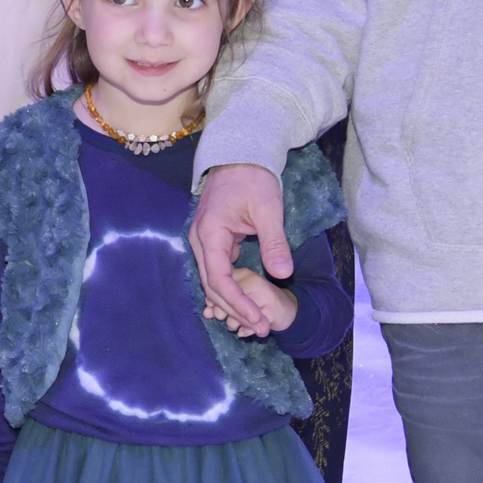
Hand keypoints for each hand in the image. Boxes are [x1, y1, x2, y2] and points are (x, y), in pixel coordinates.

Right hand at [191, 163, 292, 336]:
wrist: (239, 155)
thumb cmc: (253, 179)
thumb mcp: (269, 209)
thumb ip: (274, 243)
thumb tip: (283, 274)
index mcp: (210, 234)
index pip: (219, 280)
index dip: (238, 304)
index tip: (258, 319)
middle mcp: (199, 241)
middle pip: (211, 287)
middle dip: (235, 310)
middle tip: (261, 328)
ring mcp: (202, 241)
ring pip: (212, 282)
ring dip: (231, 303)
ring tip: (255, 321)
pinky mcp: (211, 241)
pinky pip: (216, 272)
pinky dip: (229, 290)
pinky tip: (245, 303)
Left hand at [213, 275, 298, 339]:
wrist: (287, 310)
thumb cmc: (257, 304)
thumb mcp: (237, 299)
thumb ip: (219, 302)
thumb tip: (206, 312)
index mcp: (242, 274)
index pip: (218, 287)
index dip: (213, 302)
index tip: (213, 311)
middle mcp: (253, 279)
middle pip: (226, 300)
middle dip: (223, 314)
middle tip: (228, 322)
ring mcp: (264, 292)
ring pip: (237, 312)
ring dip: (233, 323)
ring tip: (236, 327)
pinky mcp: (273, 308)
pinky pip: (251, 323)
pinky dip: (246, 331)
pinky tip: (245, 332)